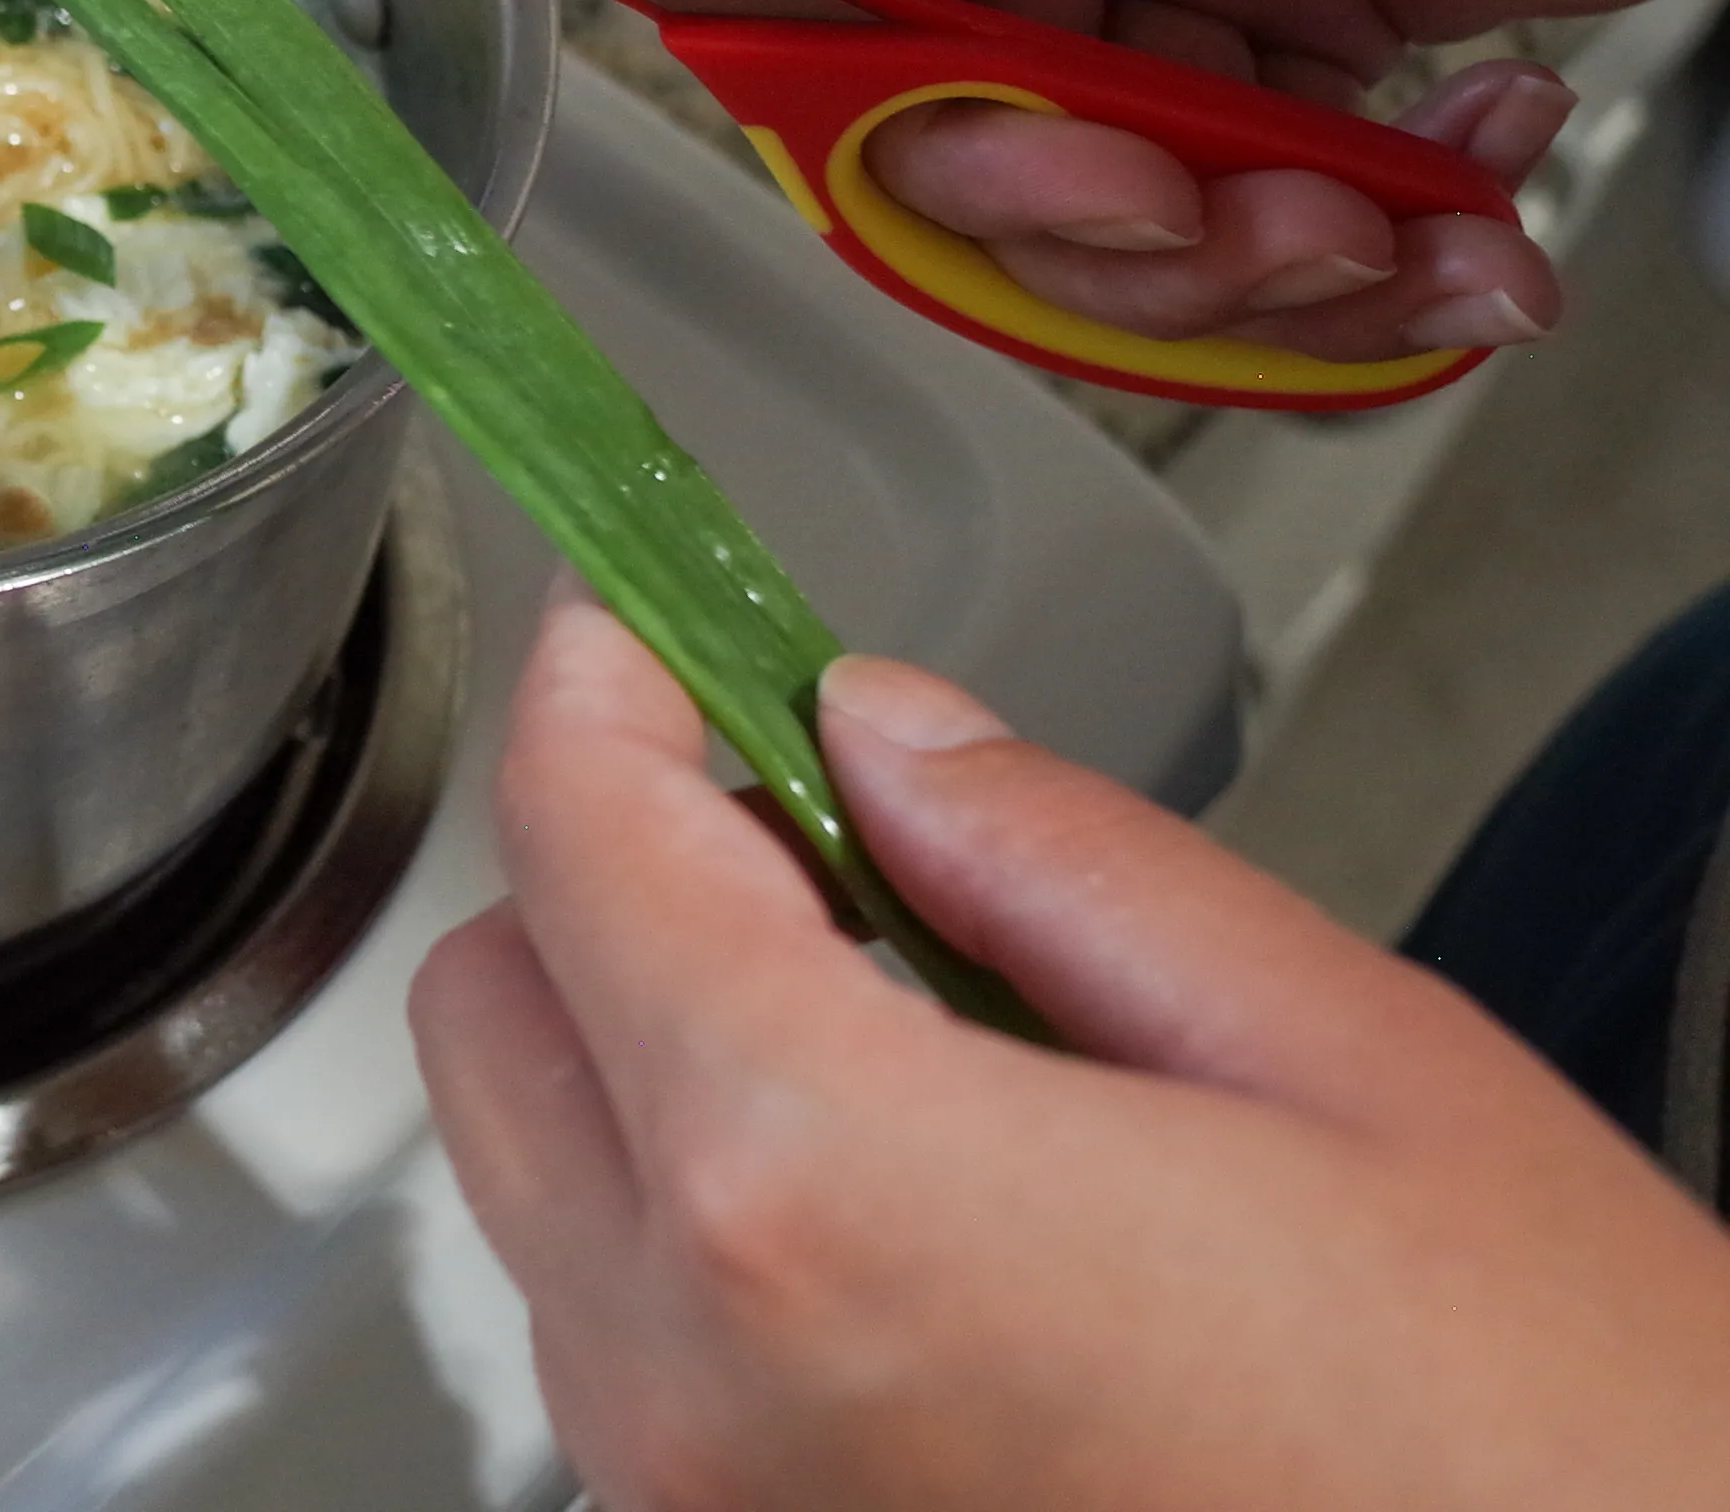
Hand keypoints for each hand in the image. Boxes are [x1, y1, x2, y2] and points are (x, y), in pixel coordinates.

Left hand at [409, 594, 1729, 1510]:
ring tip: (899, 1024)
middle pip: (496, 1016)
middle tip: (798, 827)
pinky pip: (632, 1346)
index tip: (636, 628)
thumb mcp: (1346, 1063)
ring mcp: (698, 1506)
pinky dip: (703, 1232)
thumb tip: (872, 733)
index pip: (582, 847)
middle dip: (611, 880)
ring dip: (656, 1061)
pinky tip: (909, 1201)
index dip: (599, 693)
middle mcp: (697, 1376)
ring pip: (543, 1186)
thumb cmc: (1557, 1457)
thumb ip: (1055, 858)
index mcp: (821, 1194)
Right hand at [842, 0, 1729, 362]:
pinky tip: (1486, 213)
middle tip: (1301, 246)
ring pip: (1103, 196)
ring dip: (1262, 278)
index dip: (922, 105)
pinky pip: (1239, 202)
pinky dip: (1361, 258)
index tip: (1105, 181)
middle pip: (959, 118)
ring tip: (1432, 253)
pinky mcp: (1277, 29)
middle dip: (1125, 231)